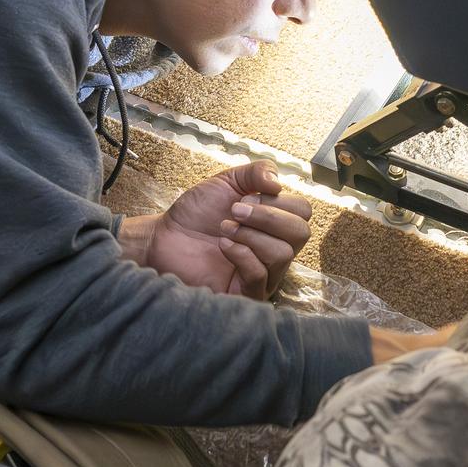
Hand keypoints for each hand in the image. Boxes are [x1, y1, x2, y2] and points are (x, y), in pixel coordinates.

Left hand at [126, 162, 312, 298]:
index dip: (278, 200)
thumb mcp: (227, 182)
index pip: (303, 212)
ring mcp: (264, 274)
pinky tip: (222, 246)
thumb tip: (279, 182)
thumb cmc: (196, 213)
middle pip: (300, 233)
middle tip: (235, 211)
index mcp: (276, 224)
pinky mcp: (245, 293)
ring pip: (282, 255)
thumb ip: (256, 173)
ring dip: (250, 235)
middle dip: (267, 217)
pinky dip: (240, 254)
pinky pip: (259, 276)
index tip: (246, 196)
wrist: (164, 237)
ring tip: (224, 229)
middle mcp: (275, 249)